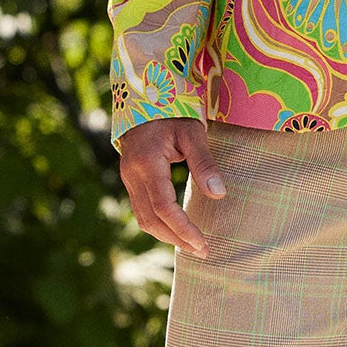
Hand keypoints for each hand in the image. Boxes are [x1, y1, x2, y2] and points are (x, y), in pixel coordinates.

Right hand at [117, 117, 225, 258]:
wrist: (142, 96)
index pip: (163, 207)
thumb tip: (218, 194)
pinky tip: (176, 230)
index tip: (203, 243)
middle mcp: (132, 174)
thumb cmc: (172, 111)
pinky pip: (141, 210)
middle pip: (150, 220)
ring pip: (143, 219)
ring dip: (167, 235)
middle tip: (202, 251)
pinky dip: (159, 224)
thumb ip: (204, 164)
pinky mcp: (130, 179)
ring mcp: (128, 178)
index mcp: (147, 163)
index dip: (183, 229)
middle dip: (176, 239)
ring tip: (192, 245)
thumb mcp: (193, 132)